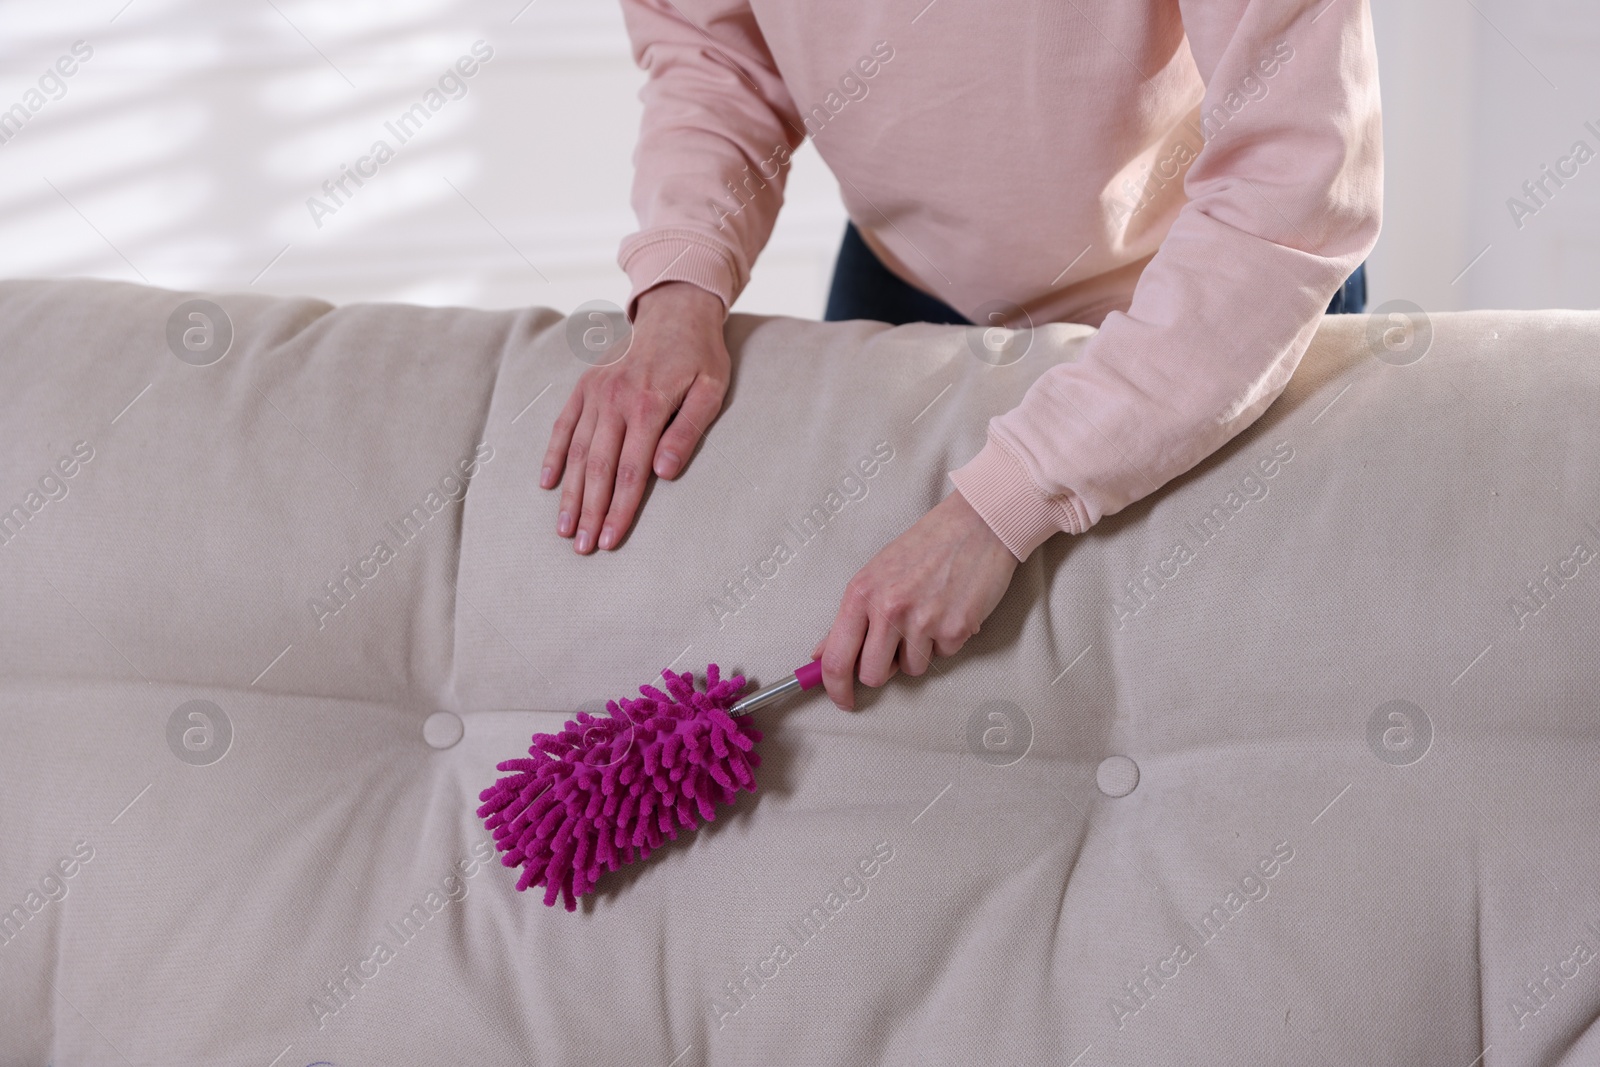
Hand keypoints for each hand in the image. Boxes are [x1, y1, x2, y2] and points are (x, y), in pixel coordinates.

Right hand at [542, 282, 728, 552]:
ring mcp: (596, 393)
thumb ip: (687, 431)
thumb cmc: (700, 357)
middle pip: (598, 467)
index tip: (610, 540)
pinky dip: (553, 455)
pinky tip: (547, 484)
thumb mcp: (711, 390)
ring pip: (576, 451)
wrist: (675, 312)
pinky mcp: (584, 387)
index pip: (631, 471)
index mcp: (648, 405)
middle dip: (589, 511)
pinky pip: (563, 425)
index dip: (619, 509)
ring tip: (564, 529)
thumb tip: (665, 473)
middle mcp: (615, 400)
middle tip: (582, 548)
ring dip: (569, 493)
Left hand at [812, 489, 1019, 709]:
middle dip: (883, 669)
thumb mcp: (877, 572)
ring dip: (918, 652)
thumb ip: (851, 616)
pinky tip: (950, 609)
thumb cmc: (926, 545)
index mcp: (862, 593)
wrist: (978, 524)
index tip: (843, 701)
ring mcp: (923, 621)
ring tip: (929, 614)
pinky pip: (943, 656)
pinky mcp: (956, 629)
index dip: (836, 689)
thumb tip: (821, 653)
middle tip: (897, 644)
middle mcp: (888, 608)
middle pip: (872, 675)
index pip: (836, 658)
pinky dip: (946, 640)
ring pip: (910, 669)